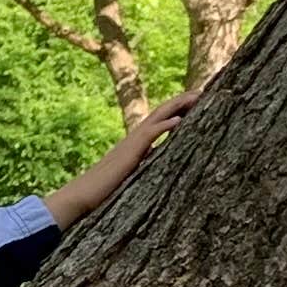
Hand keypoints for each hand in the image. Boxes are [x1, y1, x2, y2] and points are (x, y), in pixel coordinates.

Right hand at [47, 93, 193, 224]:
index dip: (178, 109)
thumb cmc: (105, 188)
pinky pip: (150, 134)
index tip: (196, 102)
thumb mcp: (132, 172)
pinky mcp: (131, 152)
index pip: (160, 119)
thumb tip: (157, 156)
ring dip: (178, 106)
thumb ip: (144, 161)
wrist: (84, 194)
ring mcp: (133, 142)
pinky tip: (179, 121)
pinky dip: (165, 126)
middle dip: (182, 100)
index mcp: (137, 141)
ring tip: (197, 97)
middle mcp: (135, 137)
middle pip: (162, 111)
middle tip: (202, 92)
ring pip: (158, 117)